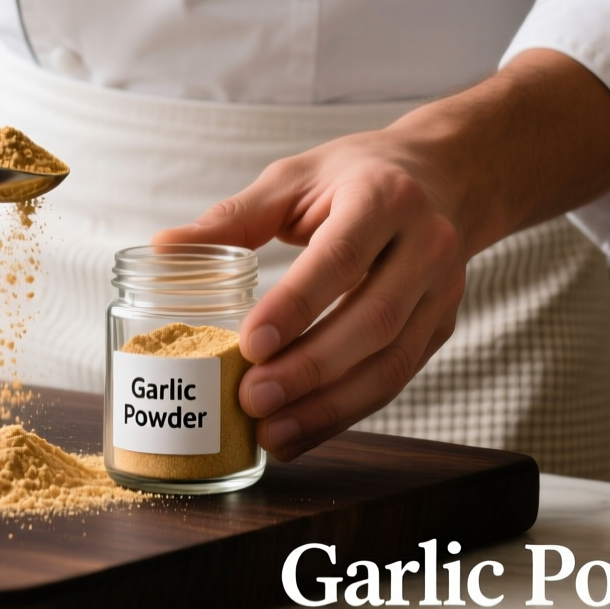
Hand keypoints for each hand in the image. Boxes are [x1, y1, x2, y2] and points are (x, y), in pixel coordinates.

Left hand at [153, 133, 467, 461]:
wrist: (444, 178)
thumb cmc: (356, 176)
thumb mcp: (296, 178)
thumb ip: (235, 217)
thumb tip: (165, 249)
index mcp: (384, 197)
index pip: (340, 258)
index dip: (297, 305)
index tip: (250, 343)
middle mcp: (425, 245)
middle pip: (373, 320)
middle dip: (311, 368)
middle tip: (252, 398)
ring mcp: (441, 292)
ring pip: (391, 362)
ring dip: (330, 407)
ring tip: (271, 432)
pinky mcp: (440, 327)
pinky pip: (395, 379)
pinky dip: (345, 413)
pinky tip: (300, 432)